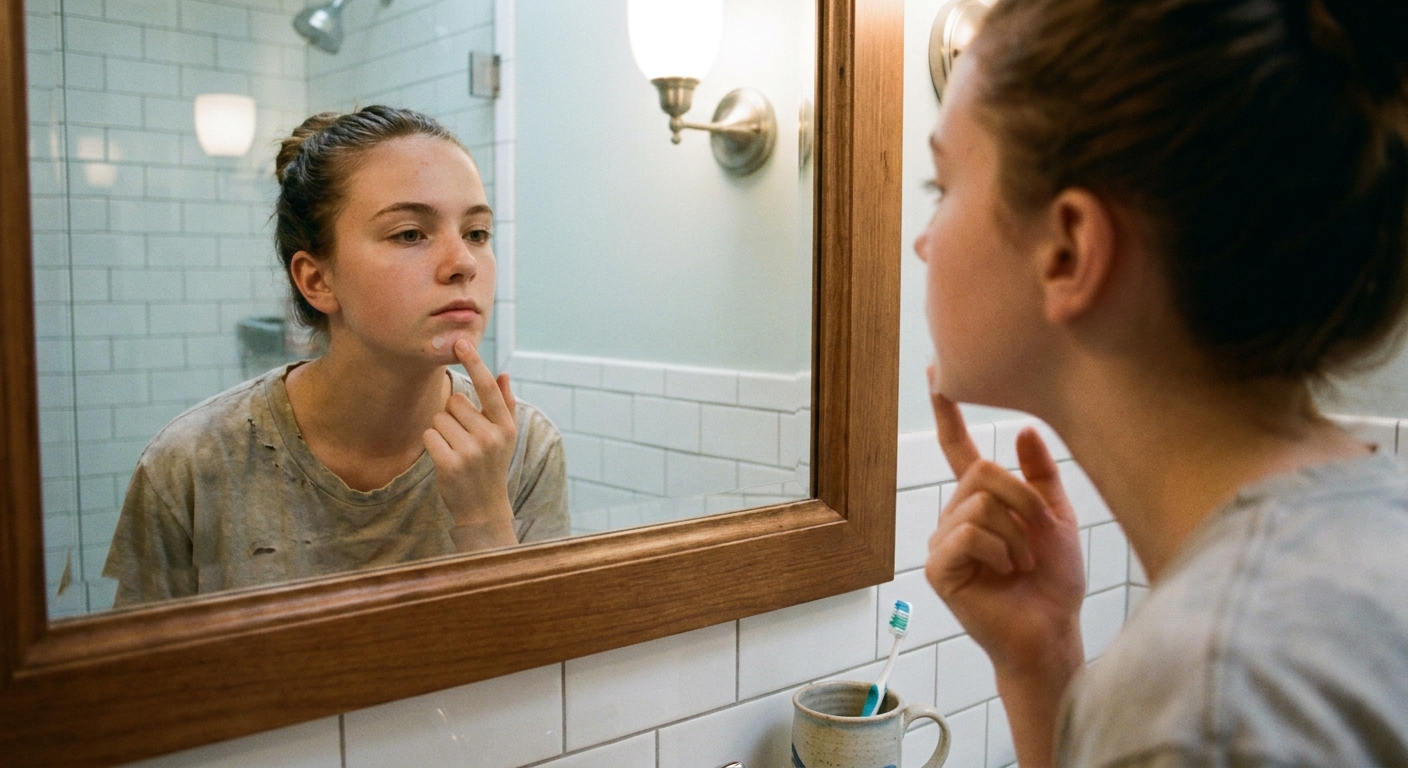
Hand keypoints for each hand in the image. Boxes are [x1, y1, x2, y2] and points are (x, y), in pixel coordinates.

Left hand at [423, 339, 518, 550]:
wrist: (483, 508)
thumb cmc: (491, 466)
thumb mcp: (505, 436)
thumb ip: (504, 404)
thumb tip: (503, 373)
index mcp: (506, 426)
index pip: (488, 388)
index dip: (475, 364)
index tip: (462, 342)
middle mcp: (491, 436)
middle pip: (455, 402)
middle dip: (454, 417)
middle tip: (465, 440)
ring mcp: (471, 451)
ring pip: (439, 418)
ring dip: (442, 432)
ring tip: (456, 451)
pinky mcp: (449, 463)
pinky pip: (429, 434)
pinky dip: (432, 444)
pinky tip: (445, 459)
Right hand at [924, 386, 1085, 672]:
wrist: (1052, 629)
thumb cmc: (1053, 581)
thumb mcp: (1057, 518)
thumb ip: (1040, 475)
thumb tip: (1024, 428)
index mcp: (980, 500)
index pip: (958, 448)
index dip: (946, 411)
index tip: (936, 373)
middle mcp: (954, 515)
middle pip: (981, 472)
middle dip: (1022, 502)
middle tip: (1037, 538)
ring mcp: (942, 541)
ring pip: (978, 503)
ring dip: (1016, 534)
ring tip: (1022, 563)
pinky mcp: (938, 567)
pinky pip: (967, 534)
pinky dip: (999, 551)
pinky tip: (1006, 573)